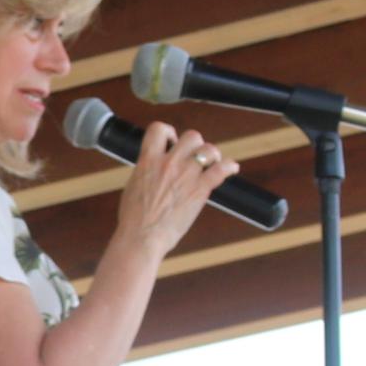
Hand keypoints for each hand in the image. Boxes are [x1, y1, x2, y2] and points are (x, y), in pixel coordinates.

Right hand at [106, 119, 228, 266]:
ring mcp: (186, 175)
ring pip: (208, 149)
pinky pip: (221, 170)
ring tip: (211, 163)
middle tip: (193, 156)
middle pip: (191, 136)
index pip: (158, 129)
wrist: (142, 237)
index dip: (168, 132)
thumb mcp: (134, 185)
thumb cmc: (134, 218)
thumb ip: (147, 170)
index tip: (171, 142)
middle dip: (194, 144)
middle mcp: (169, 163)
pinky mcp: (200, 189)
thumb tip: (153, 166)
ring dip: (212, 155)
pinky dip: (229, 167)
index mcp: (148, 161)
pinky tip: (231, 169)